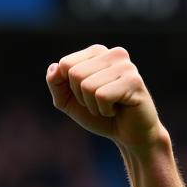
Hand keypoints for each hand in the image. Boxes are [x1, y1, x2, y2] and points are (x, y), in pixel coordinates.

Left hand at [46, 44, 164, 150]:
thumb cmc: (99, 115)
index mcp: (98, 52)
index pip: (64, 64)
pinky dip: (104, 110)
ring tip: (109, 106)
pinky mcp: (134, 81)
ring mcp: (126, 66)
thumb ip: (56, 84)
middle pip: (74, 74)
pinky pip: (101, 96)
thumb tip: (53, 67)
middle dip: (81, 97)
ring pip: (87, 86)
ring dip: (93, 106)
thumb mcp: (69, 101)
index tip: (87, 95)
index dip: (69, 89)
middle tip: (99, 102)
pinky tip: (117, 109)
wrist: (128, 134)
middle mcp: (114, 53)